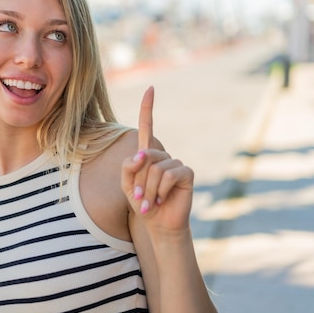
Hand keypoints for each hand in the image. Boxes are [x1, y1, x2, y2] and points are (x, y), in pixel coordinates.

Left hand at [121, 86, 193, 234]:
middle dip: (139, 180)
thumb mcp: (127, 185)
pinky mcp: (187, 174)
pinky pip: (170, 175)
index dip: (148, 108)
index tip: (150, 88)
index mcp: (147, 154)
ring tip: (151, 203)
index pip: (147, 127)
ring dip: (149, 190)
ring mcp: (176, 163)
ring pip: (156, 168)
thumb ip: (128, 167)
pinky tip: (163, 200)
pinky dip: (161, 190)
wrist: (158, 223)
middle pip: (145, 156)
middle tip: (140, 198)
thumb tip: (142, 154)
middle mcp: (163, 155)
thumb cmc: (142, 204)